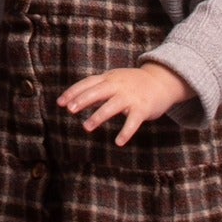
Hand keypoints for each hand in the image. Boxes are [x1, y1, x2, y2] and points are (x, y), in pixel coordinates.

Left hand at [57, 63, 190, 147]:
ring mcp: (130, 97)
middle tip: (70, 110)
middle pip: (98, 91)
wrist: (161, 81)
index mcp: (109, 78)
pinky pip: (133, 121)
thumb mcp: (114, 81)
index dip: (73, 92)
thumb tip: (74, 102)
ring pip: (112, 106)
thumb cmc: (132, 83)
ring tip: (87, 127)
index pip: (88, 83)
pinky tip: (118, 142)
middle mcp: (118, 86)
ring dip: (99, 116)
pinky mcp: (143, 108)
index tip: (60, 102)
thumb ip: (96, 90)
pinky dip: (126, 132)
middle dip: (83, 100)